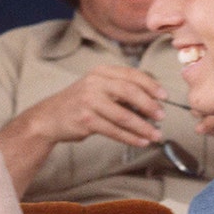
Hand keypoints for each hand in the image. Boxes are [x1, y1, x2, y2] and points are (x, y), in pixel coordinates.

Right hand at [0, 65, 167, 195]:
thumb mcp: (97, 87)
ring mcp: (89, 101)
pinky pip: (114, 130)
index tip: (164, 96)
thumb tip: (152, 100)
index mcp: (101, 72)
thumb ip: (119, 89)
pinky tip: (141, 141)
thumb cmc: (78, 103)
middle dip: (149, 105)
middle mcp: (94, 83)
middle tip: (161, 116)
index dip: (150, 85)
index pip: (131, 75)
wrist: (49, 118)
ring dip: (143, 127)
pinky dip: (130, 137)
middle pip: (130, 92)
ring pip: (124, 115)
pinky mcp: (86, 120)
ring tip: (155, 134)